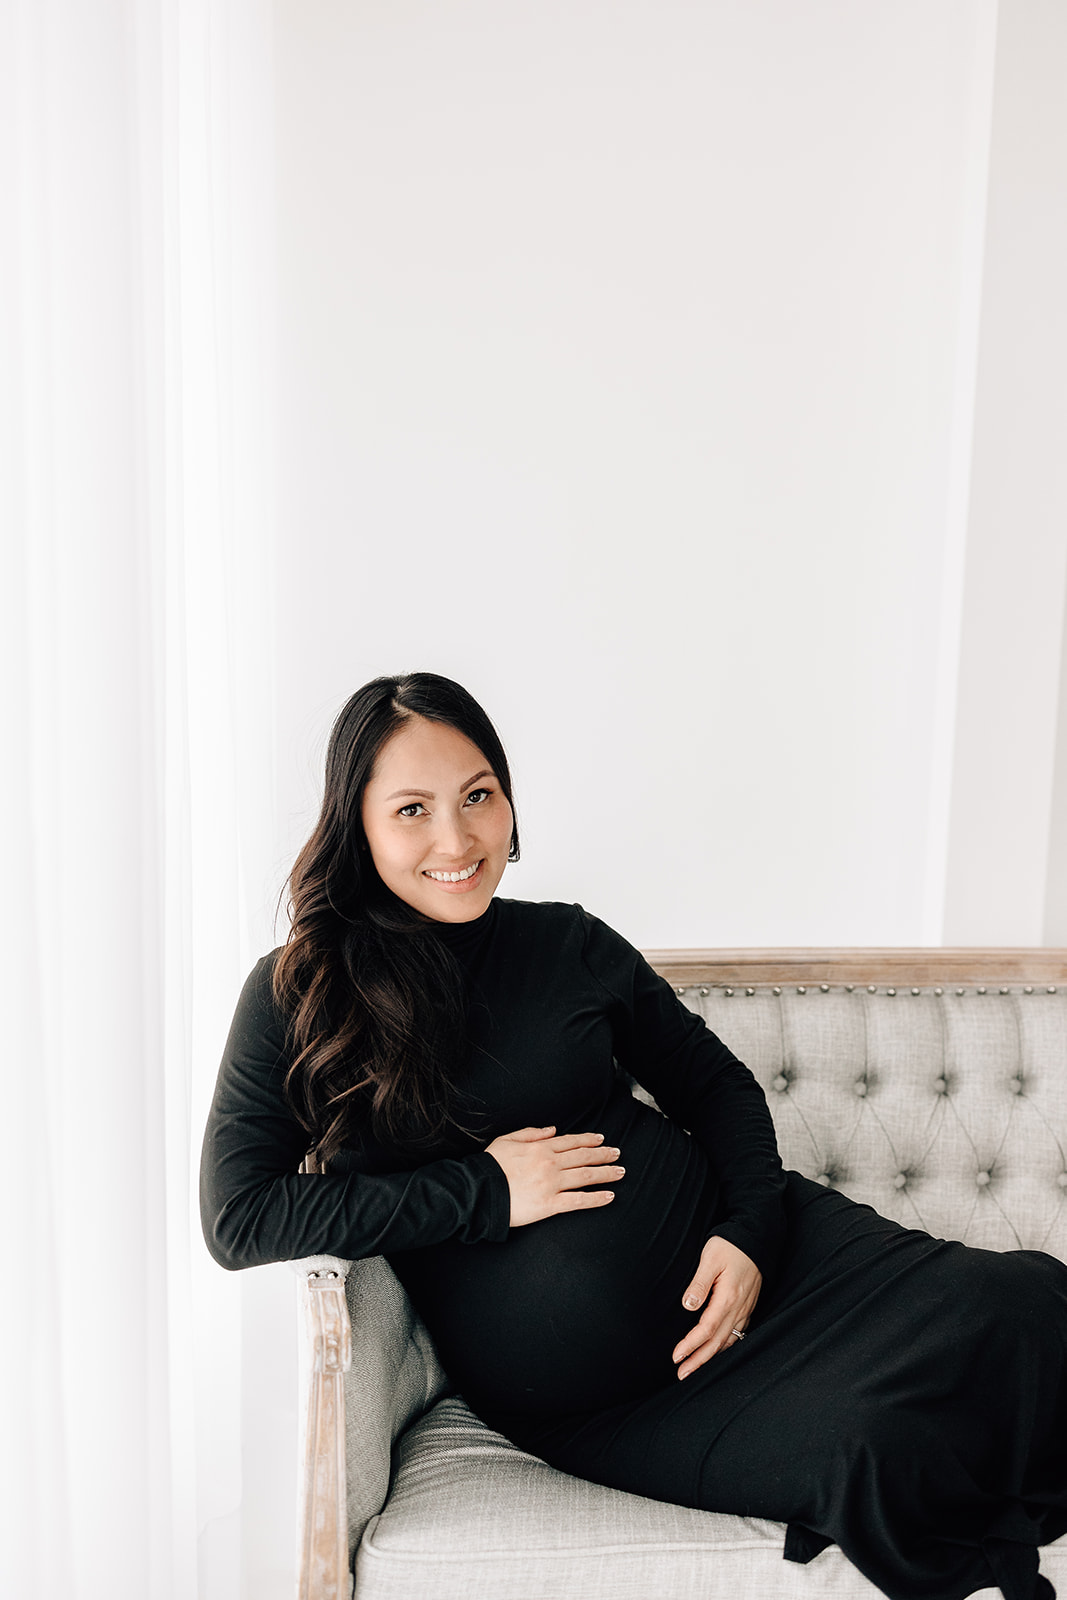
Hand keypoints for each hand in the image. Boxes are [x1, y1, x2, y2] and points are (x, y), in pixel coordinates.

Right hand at [485, 1126, 623, 1226]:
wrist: (479, 1190)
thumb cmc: (490, 1166)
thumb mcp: (507, 1140)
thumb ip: (531, 1133)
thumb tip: (552, 1130)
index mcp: (540, 1147)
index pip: (571, 1142)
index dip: (588, 1140)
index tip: (601, 1139)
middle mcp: (550, 1163)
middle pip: (583, 1157)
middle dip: (603, 1154)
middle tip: (618, 1154)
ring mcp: (552, 1183)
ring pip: (586, 1176)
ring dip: (606, 1173)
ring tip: (620, 1172)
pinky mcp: (550, 1204)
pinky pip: (578, 1201)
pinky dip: (596, 1198)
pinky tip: (609, 1197)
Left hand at [672, 1236, 760, 1379]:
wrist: (756, 1237)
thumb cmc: (730, 1245)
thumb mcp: (710, 1259)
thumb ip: (699, 1284)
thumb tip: (688, 1306)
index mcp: (728, 1298)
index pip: (707, 1329)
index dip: (691, 1345)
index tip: (676, 1356)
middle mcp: (739, 1308)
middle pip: (718, 1342)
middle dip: (699, 1360)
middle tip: (682, 1374)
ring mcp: (745, 1308)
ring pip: (729, 1341)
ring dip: (711, 1357)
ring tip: (695, 1367)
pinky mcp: (748, 1305)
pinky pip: (738, 1333)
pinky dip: (725, 1346)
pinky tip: (717, 1350)